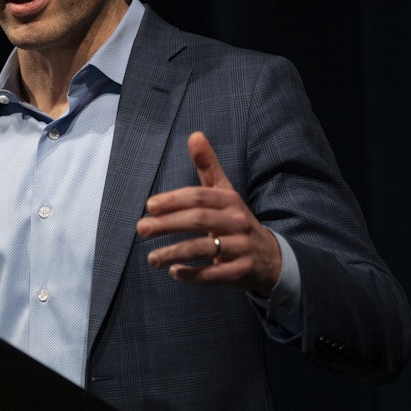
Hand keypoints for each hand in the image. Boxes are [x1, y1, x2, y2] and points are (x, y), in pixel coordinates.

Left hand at [136, 132, 280, 294]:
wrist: (270, 256)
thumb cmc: (235, 219)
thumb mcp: (225, 191)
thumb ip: (208, 166)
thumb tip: (195, 134)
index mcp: (230, 200)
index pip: (199, 196)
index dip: (173, 200)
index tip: (149, 206)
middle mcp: (238, 221)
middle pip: (199, 221)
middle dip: (167, 225)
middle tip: (141, 229)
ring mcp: (242, 247)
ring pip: (204, 249)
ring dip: (174, 253)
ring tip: (151, 258)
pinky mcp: (243, 271)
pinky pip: (215, 275)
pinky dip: (193, 275)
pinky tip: (175, 272)